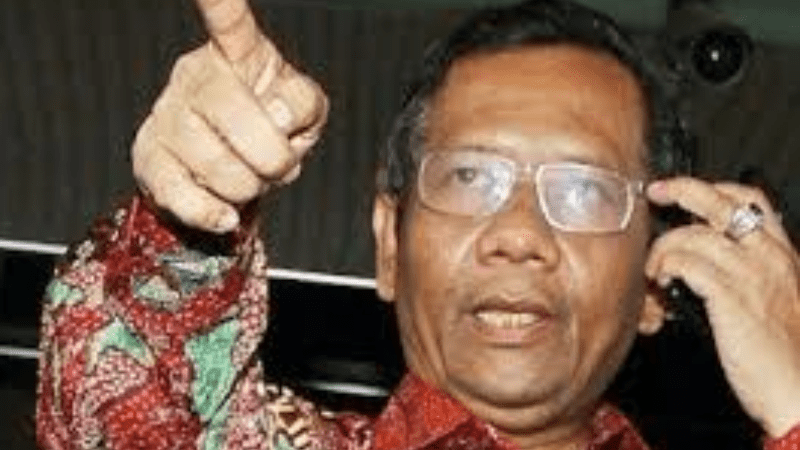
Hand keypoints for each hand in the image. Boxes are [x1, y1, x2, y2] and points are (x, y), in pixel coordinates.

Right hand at [132, 0, 327, 232]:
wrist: (236, 168)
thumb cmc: (271, 129)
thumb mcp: (305, 111)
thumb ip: (301, 102)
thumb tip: (274, 115)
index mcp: (236, 55)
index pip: (228, 22)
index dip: (218, 0)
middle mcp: (194, 77)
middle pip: (236, 114)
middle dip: (272, 156)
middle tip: (277, 164)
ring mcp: (166, 117)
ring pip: (216, 163)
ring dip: (248, 187)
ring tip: (250, 180)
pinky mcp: (149, 158)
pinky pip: (180, 194)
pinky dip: (211, 212)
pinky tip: (225, 212)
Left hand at [646, 177, 799, 437]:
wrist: (798, 390)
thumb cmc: (783, 357)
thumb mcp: (773, 302)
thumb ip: (746, 275)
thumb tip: (703, 264)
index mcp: (781, 255)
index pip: (750, 199)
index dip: (713, 188)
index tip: (683, 192)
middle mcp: (768, 257)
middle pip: (719, 201)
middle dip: (680, 189)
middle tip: (655, 193)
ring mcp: (749, 273)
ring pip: (692, 234)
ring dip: (663, 246)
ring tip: (655, 267)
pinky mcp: (729, 295)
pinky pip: (685, 263)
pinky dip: (665, 266)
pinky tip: (660, 281)